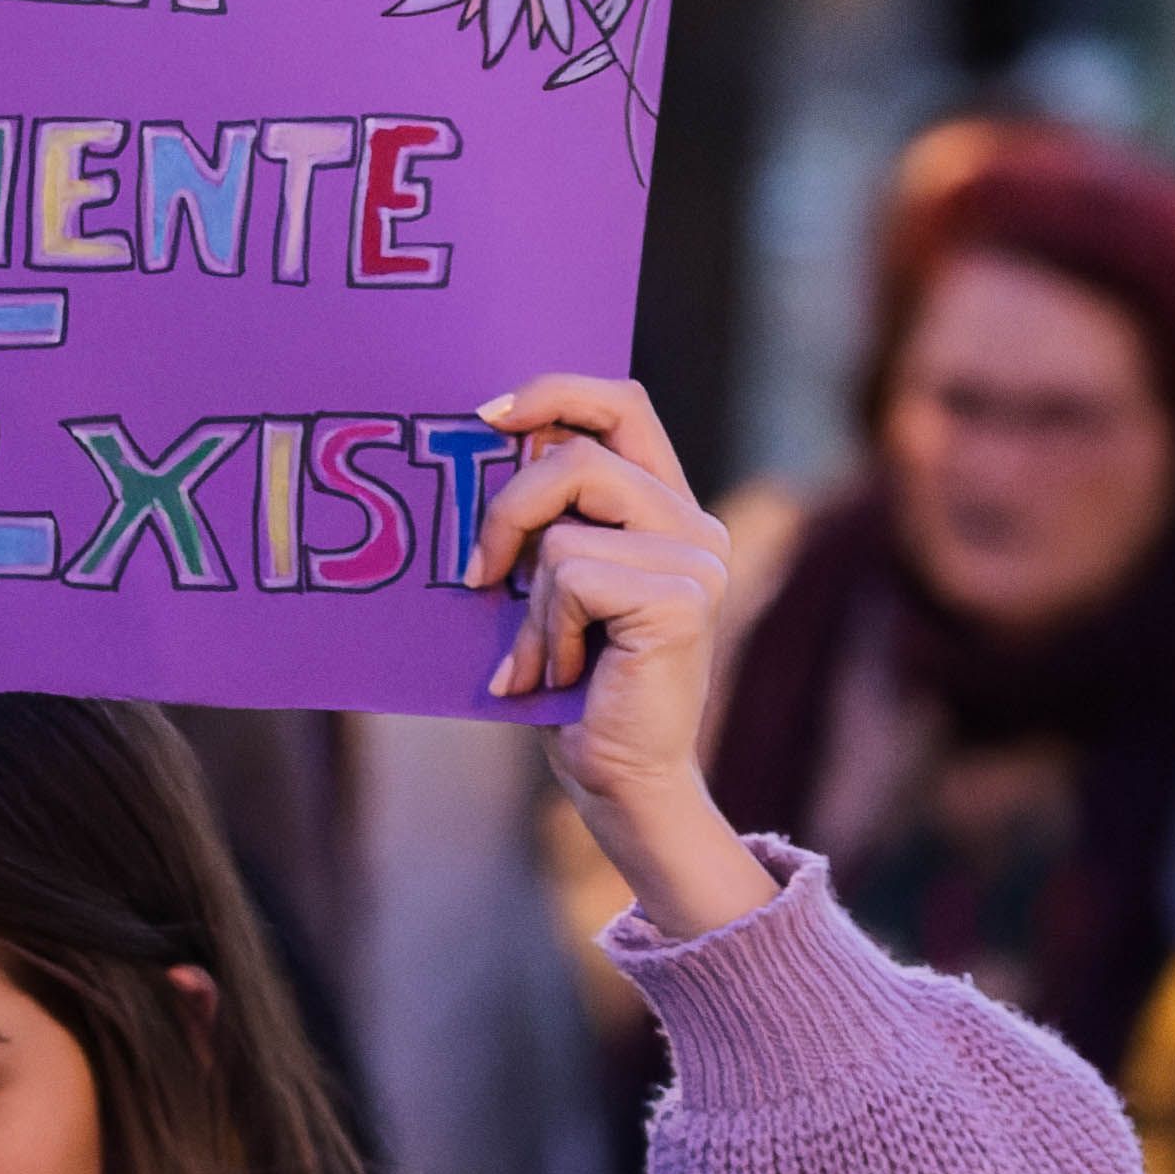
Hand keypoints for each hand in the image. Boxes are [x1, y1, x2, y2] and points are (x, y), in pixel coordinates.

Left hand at [463, 374, 774, 938]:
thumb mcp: (548, 588)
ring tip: (540, 654)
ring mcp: (697, 560)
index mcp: (667, 510)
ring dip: (529, 598)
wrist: (620, 781)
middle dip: (506, 509)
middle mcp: (695, 526)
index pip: (621, 404)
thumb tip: (478, 448)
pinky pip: (570, 574)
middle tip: (477, 574)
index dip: (554, 392)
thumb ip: (539, 522)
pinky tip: (560, 673)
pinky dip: (544, 629)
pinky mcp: (682, 598)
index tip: (486, 416)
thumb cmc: (573, 689)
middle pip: (579, 454)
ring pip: (563, 525)